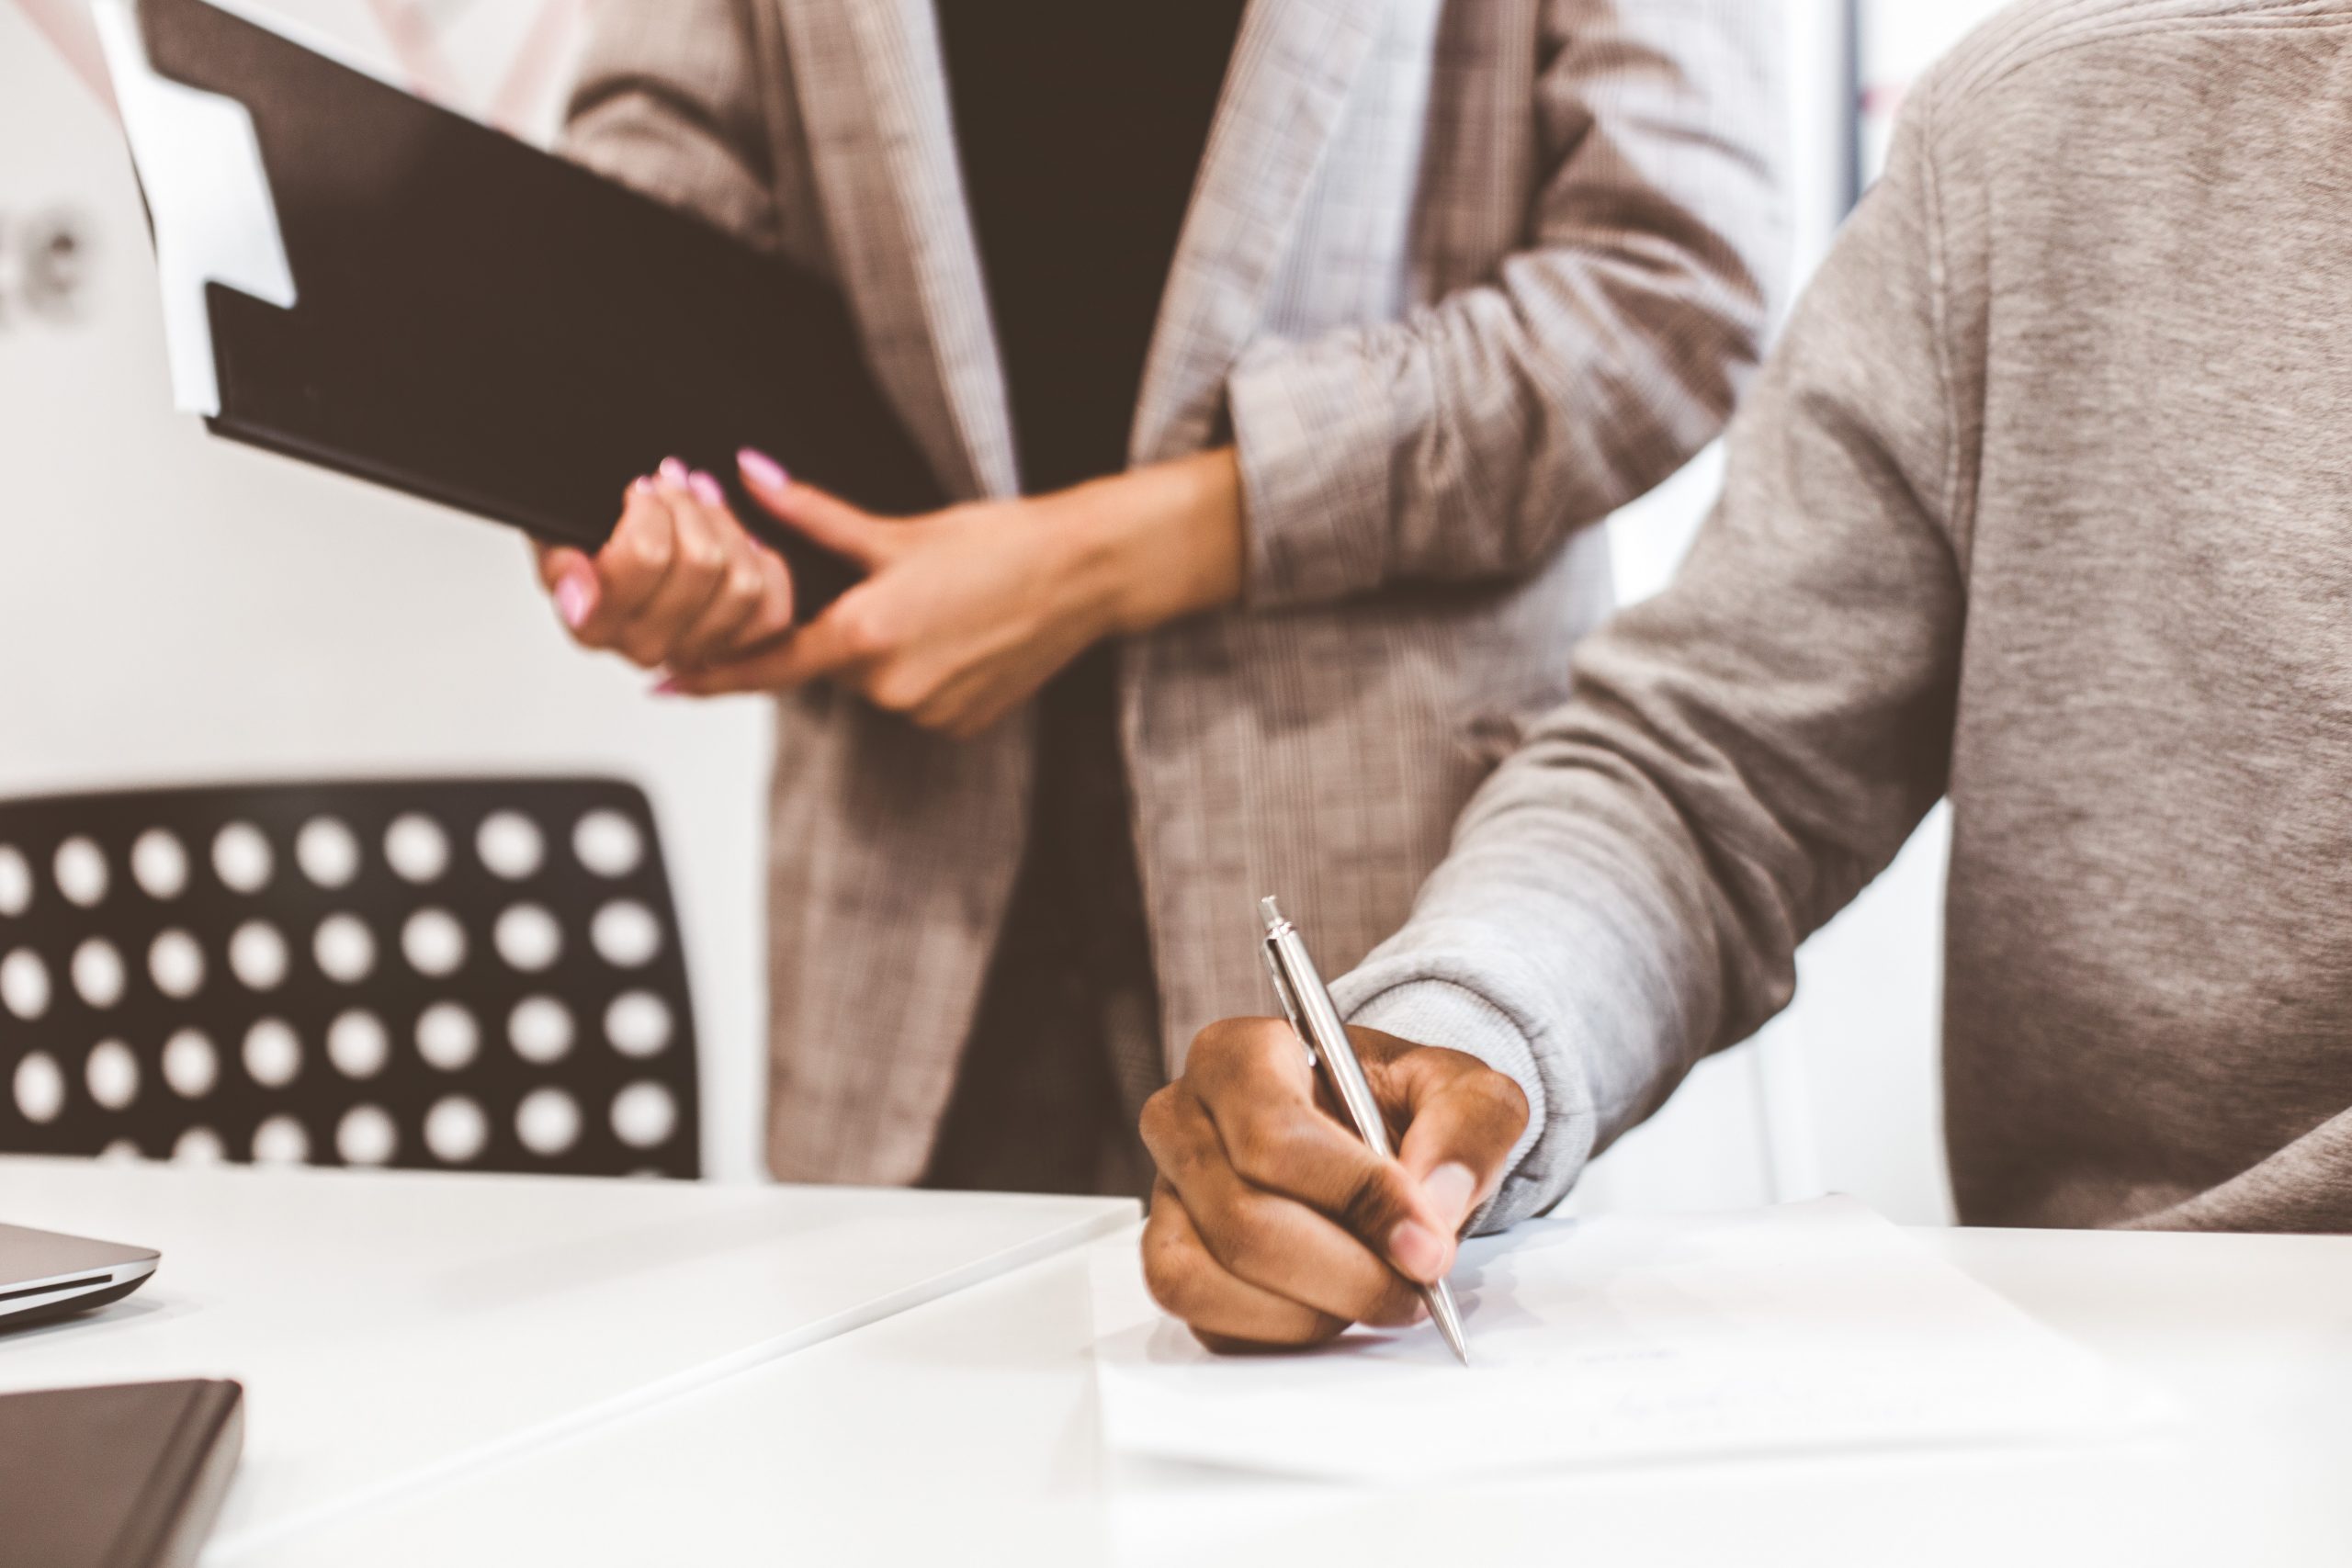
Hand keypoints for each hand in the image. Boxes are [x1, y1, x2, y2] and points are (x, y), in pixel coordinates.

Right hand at [536, 456, 794, 673]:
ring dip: (727, 527)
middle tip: (672, 480)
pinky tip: (736, 538)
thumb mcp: (552, 537)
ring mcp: (693, 652)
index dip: (651, 508)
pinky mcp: (737, 649)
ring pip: (742, 583)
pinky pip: (771, 610)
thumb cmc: (583, 539)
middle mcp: (643, 648)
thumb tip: (579, 592)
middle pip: (701, 562)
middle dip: (690, 506)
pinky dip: (762, 564)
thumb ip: (560, 566)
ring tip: (702, 498)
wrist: (611, 552)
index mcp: (592, 625)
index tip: (640, 488)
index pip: (646, 555)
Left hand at [661, 447, 1245, 737]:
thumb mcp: (896, 530)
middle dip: (845, 630)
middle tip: (899, 591)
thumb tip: (750, 476)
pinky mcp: (959, 725)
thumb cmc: (1000, 545)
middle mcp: (890, 688)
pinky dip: (925, 671)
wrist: (1084, 575)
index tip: (666, 683)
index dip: (709, 675)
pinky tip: (961, 635)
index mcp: (864, 637)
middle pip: (829, 666)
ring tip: (941, 607)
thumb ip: (812, 516)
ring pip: (875, 683)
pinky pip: (917, 700)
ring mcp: (927, 712)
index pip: (764, 667)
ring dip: (888, 652)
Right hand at [1139, 1019, 1528, 1353]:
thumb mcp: (1462, 1089)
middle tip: (1417, 1282)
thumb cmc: (1401, 1103)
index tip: (1427, 1240)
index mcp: (1237, 1055)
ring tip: (1374, 1290)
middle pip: (1243, 1219)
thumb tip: (1434, 1202)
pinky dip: (1283, 1331)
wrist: (1376, 1137)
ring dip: (1311, 1308)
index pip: (1274, 1138)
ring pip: (1207, 1279)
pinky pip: (1208, 1321)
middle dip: (1347, 1271)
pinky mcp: (1169, 1259)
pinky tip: (1332, 1302)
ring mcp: (1167, 1196)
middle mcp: (1182, 1120)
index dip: (1355, 1197)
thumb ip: (1467, 1127)